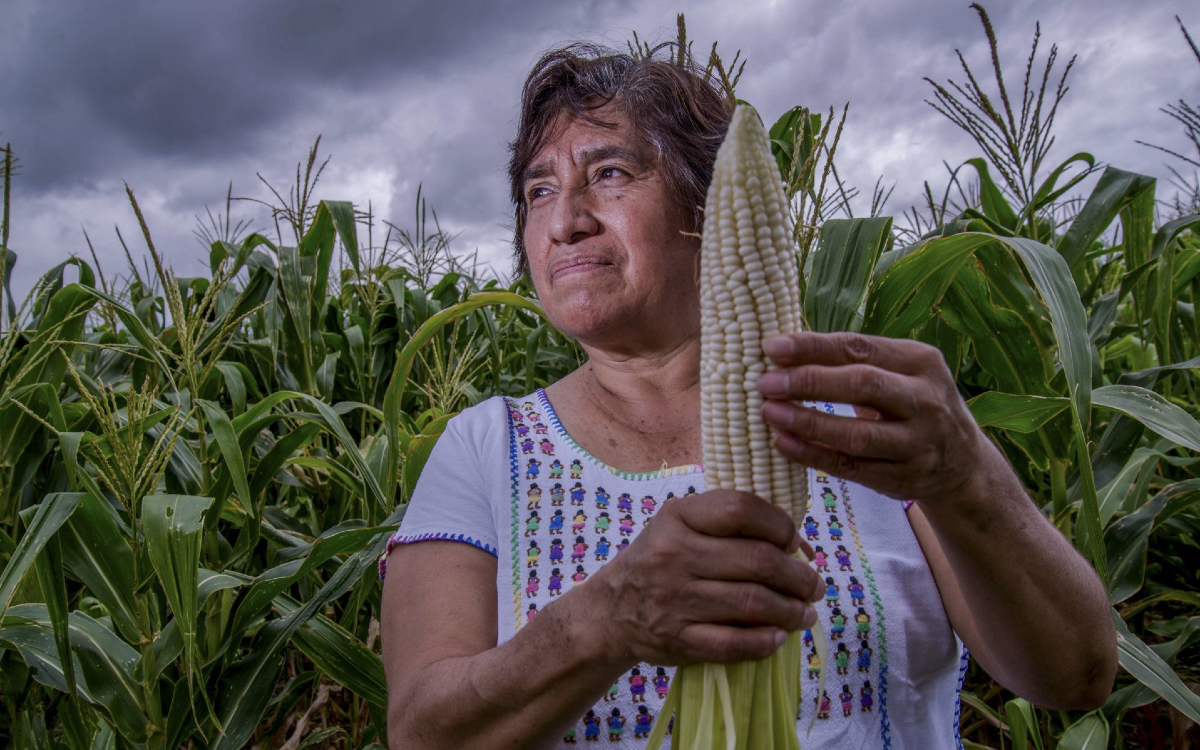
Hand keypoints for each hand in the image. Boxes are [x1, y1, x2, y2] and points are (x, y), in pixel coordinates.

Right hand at [586, 490, 823, 666]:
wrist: (611, 610)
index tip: (796, 543)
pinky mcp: (677, 639)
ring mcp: (675, 599)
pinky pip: (733, 644)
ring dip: (791, 611)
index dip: (781, 526)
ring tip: (805, 613)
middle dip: (799, 577)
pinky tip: (778, 637)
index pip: (741, 510)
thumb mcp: (682, 526)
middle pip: (757, 561)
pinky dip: (764, 642)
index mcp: (679, 517)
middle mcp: (675, 554)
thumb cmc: (660, 560)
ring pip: (752, 604)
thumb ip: (732, 526)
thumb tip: (801, 546)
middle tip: (814, 586)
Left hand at [756, 331, 985, 504]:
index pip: (860, 347)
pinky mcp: (903, 478)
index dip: (813, 347)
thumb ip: (852, 360)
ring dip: (808, 423)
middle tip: (767, 383)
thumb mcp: (900, 373)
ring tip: (769, 413)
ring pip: (857, 434)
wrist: (963, 463)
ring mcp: (918, 443)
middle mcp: (925, 401)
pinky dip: (814, 456)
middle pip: (863, 385)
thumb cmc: (912, 404)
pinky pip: (851, 468)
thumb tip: (783, 350)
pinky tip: (784, 444)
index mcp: (921, 361)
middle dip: (810, 382)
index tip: (772, 347)